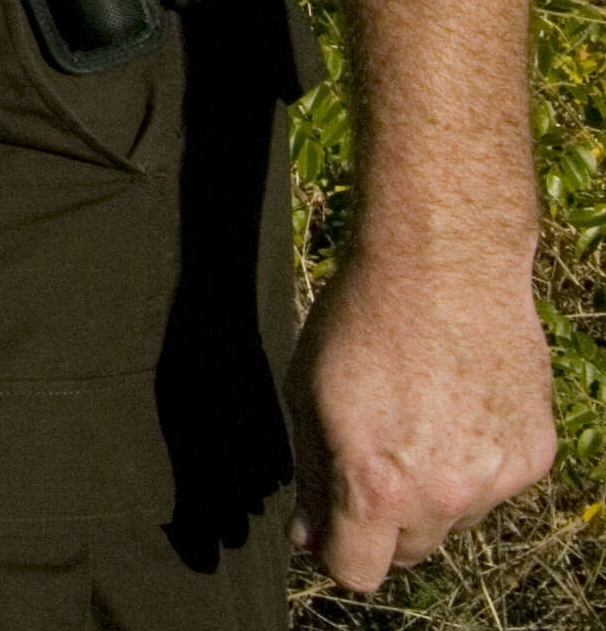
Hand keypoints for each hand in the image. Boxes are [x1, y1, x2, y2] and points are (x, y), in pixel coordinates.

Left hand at [286, 250, 556, 589]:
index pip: (358, 572)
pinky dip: (475, 462)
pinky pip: (495, 485)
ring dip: (432, 491)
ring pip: (453, 518)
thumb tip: (311, 536)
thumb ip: (311, 476)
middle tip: (370, 459)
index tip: (327, 526)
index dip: (335, 551)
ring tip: (416, 418)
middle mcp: (444, 495)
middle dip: (382, 522)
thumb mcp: (306, 396)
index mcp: (378, 487)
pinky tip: (457, 406)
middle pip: (408, 550)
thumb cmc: (360, 322)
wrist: (443, 268)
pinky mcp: (534, 455)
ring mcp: (497, 478)